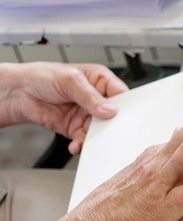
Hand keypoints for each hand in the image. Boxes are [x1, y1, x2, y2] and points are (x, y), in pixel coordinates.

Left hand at [0, 62, 127, 153]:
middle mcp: (96, 98)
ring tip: (89, 140)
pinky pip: (85, 139)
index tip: (124, 116)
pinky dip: (82, 145)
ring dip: (96, 138)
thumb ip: (91, 96)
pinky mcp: (76, 128)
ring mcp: (87, 114)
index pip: (121, 94)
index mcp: (100, 81)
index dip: (126, 106)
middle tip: (110, 131)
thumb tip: (109, 109)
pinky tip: (77, 144)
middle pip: (113, 116)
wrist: (17, 92)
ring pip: (100, 130)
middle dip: (112, 125)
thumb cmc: (41, 76)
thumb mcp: (70, 80)